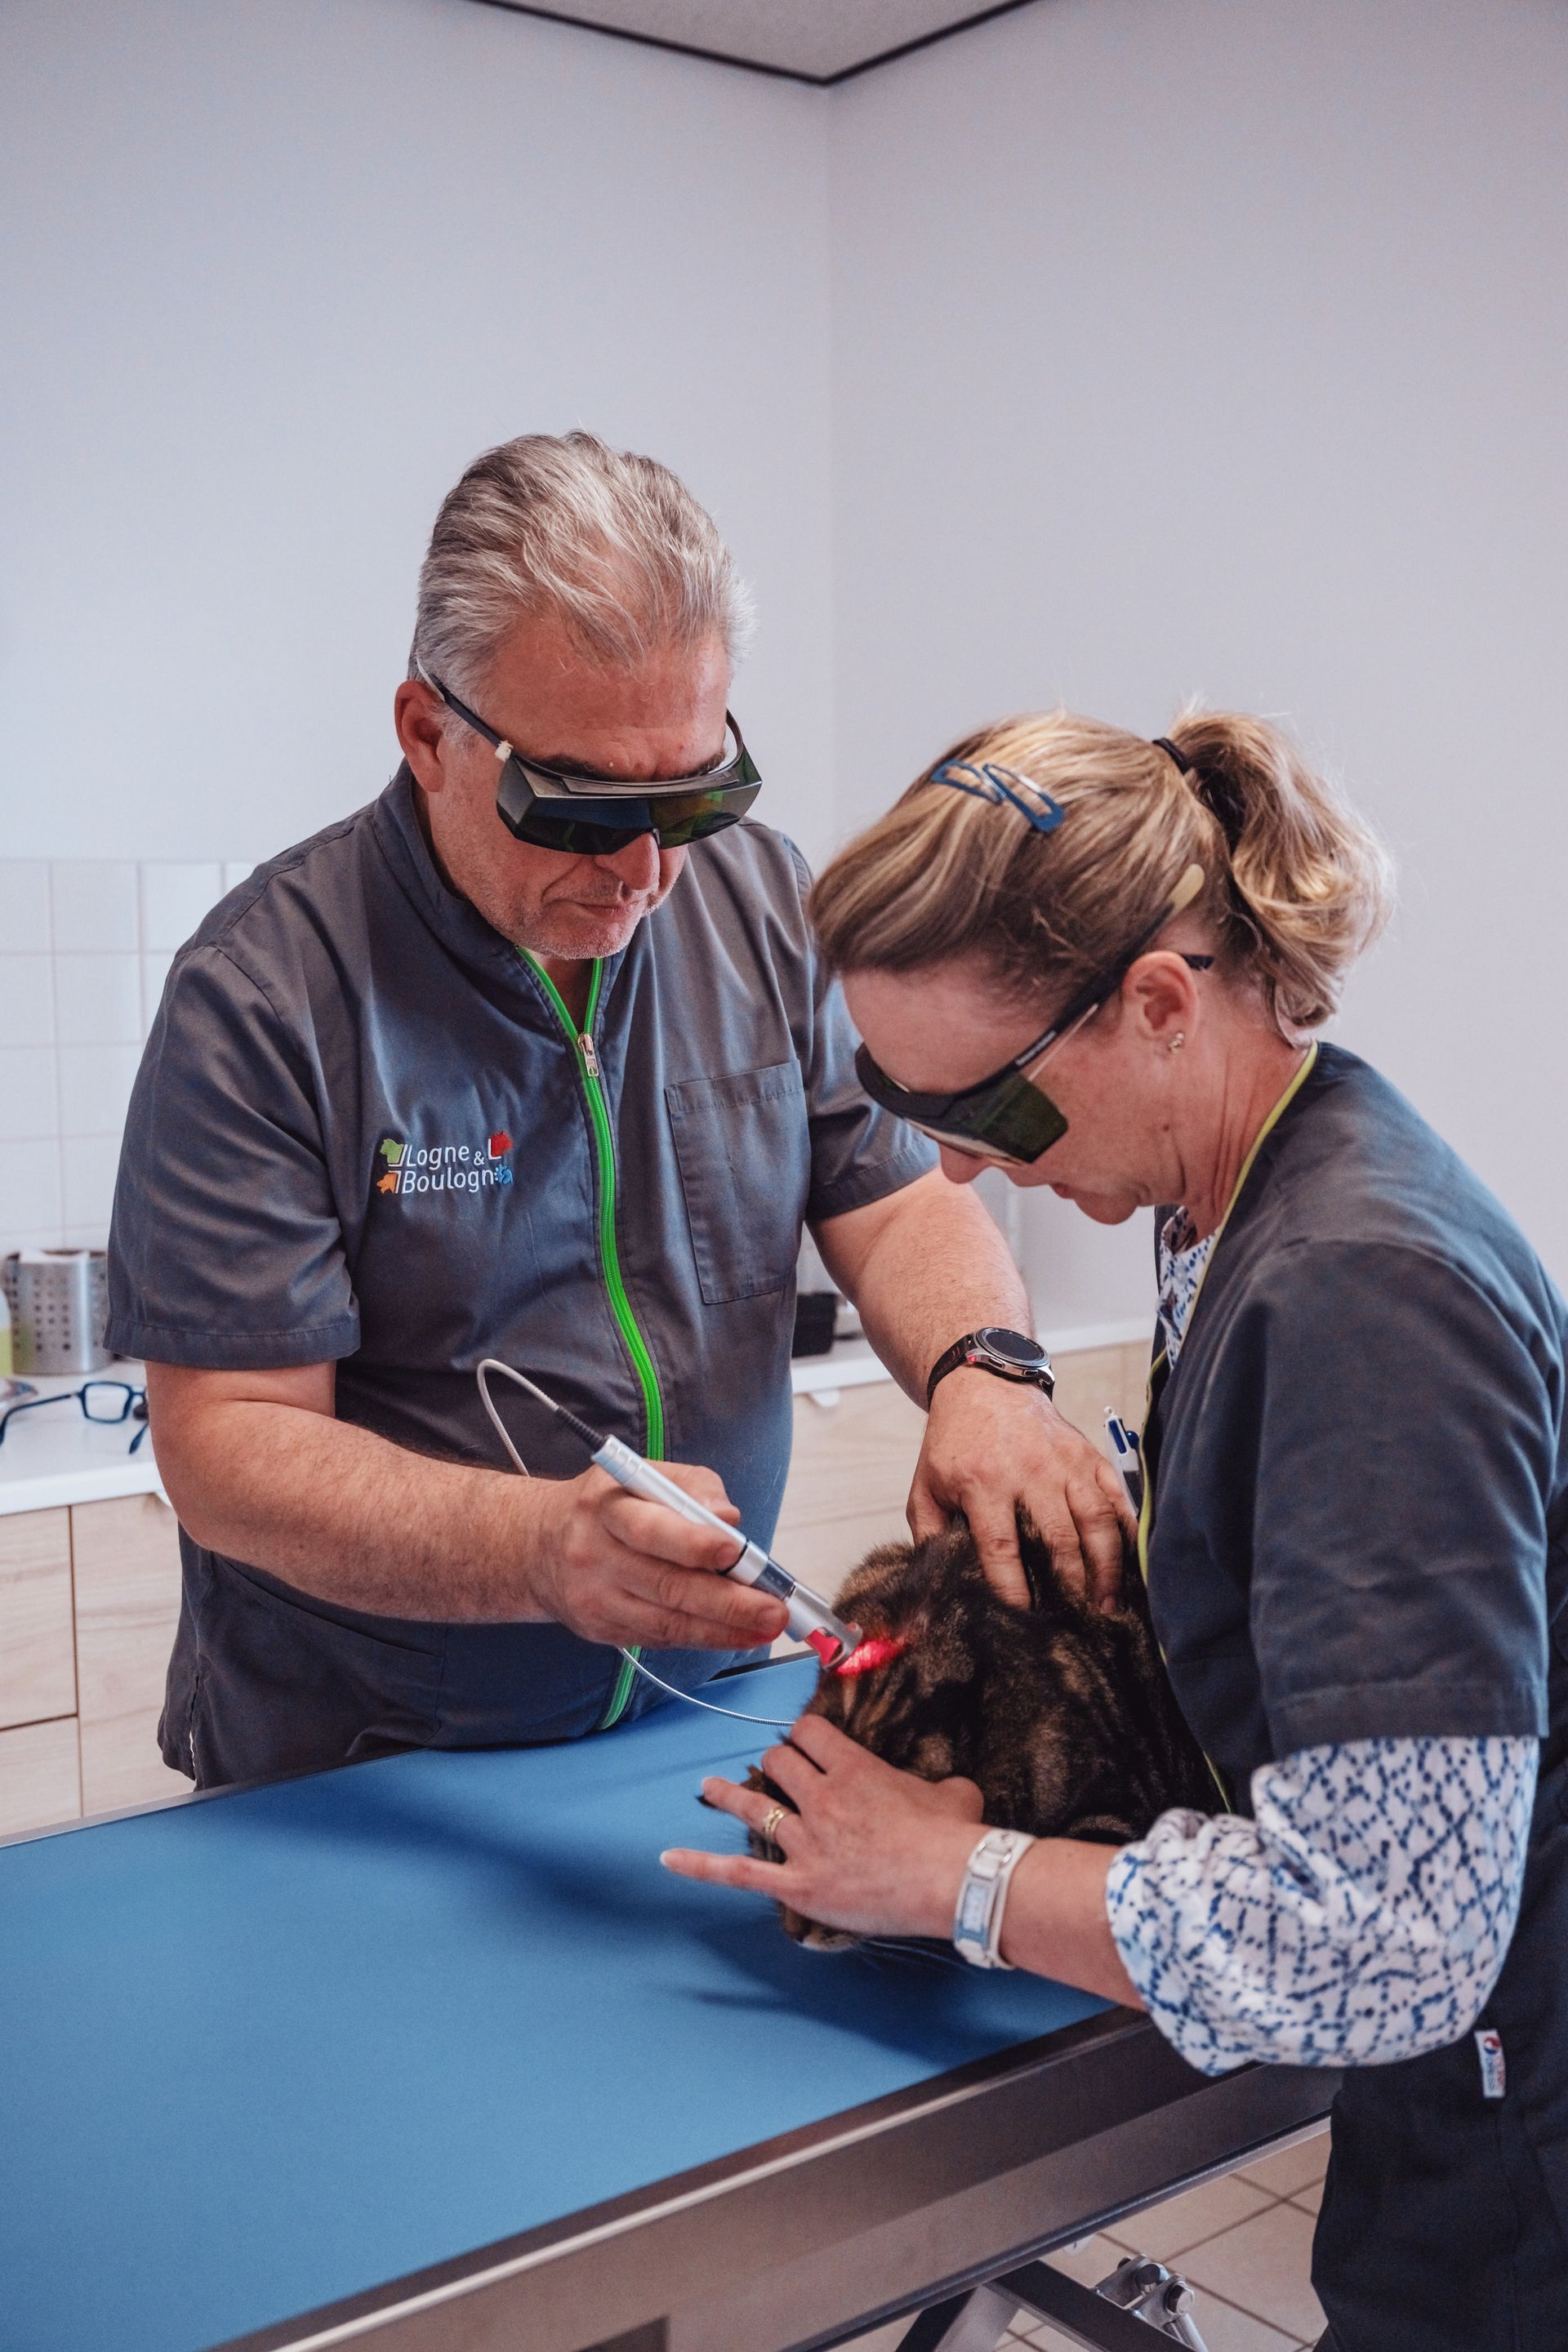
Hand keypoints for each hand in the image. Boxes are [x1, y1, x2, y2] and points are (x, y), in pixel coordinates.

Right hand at [525, 1462, 788, 1651]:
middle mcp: (595, 1555)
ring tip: (765, 1628)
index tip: (734, 1550)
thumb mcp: (643, 1474)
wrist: (537, 1546)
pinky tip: (734, 1636)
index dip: (693, 1542)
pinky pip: (658, 1639)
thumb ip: (693, 1487)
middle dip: (728, 1602)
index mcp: (606, 1507)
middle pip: (667, 1585)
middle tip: (773, 1609)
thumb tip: (730, 1518)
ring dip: (723, 1630)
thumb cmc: (607, 1505)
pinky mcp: (600, 1630)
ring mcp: (596, 1599)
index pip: (650, 1529)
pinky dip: (701, 1639)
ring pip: (666, 1622)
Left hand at [661, 1713, 984, 1938]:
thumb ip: (940, 1785)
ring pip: (756, 1805)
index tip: (807, 1740)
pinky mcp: (798, 1884)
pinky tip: (671, 1858)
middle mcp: (822, 1798)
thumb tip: (950, 1792)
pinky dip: (702, 1865)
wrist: (952, 1879)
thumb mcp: (954, 1793)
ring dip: (729, 1794)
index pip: (809, 1733)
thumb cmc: (954, 1836)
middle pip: (779, 1763)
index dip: (806, 1735)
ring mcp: (806, 1841)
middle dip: (777, 1763)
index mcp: (854, 1769)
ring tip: (709, 1787)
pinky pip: (740, 1873)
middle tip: (780, 1772)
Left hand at [910, 1371, 1133, 1611]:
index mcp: (983, 1483)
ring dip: (1106, 1567)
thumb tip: (934, 1585)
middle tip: (1078, 1623)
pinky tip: (1132, 1561)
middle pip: (1059, 1539)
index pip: (1002, 1547)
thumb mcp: (925, 1486)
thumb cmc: (954, 1443)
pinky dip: (1129, 1531)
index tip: (1023, 1619)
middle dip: (1071, 1587)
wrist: (984, 1385)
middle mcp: (1030, 1472)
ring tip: (1108, 1605)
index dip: (1014, 1589)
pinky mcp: (1089, 1456)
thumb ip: (929, 1536)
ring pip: (1096, 1521)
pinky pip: (1117, 1497)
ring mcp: (1065, 1463)